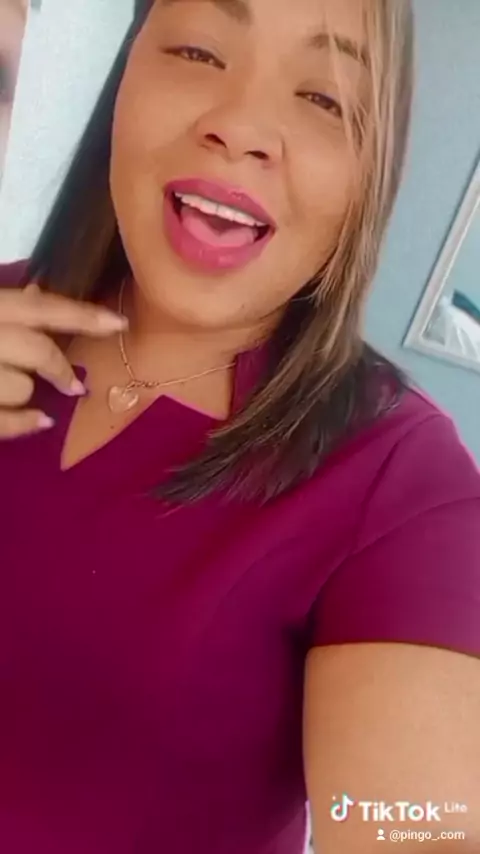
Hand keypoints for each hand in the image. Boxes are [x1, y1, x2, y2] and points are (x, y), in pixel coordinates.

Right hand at [0, 282, 126, 437]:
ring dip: (27, 395)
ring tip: (13, 395)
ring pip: (23, 388)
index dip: (83, 316)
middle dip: (59, 369)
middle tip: (74, 385)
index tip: (120, 323)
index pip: (42, 308)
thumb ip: (5, 308)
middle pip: (39, 351)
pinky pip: (7, 422)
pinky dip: (25, 424)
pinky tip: (41, 421)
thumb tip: (35, 291)